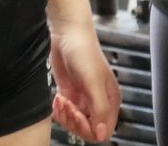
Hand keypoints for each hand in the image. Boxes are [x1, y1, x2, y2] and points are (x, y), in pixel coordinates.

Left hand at [49, 21, 119, 141]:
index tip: (78, 114)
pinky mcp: (69, 94)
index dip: (89, 128)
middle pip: (88, 129)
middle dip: (75, 122)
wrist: (67, 34)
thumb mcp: (93, 81)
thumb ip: (99, 108)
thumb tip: (101, 133)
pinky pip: (65, 113)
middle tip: (68, 106)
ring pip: (75, 123)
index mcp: (110, 101)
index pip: (103, 131)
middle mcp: (97, 102)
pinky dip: (59, 111)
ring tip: (61, 101)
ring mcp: (83, 98)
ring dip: (65, 116)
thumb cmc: (84, 51)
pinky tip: (57, 98)